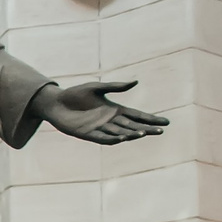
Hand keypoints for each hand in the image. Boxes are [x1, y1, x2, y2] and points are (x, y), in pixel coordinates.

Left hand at [33, 79, 168, 144]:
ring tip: (144, 132)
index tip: (166, 122)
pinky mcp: (88, 134)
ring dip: (132, 134)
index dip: (150, 119)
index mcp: (114, 110)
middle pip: (133, 126)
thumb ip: (116, 87)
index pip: (137, 116)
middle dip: (147, 128)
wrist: (56, 102)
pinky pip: (103, 139)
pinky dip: (114, 139)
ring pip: (121, 133)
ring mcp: (100, 128)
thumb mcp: (97, 88)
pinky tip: (123, 138)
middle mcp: (110, 121)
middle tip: (161, 131)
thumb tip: (136, 82)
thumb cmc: (75, 94)